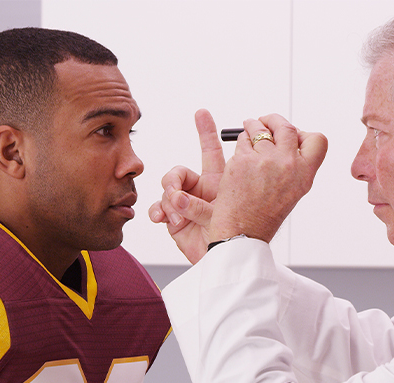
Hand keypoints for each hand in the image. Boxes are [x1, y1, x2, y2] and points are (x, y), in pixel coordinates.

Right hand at [149, 109, 224, 263]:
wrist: (225, 259)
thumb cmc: (235, 235)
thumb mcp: (229, 211)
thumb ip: (205, 201)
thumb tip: (180, 196)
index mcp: (219, 181)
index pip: (211, 151)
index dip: (206, 131)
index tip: (202, 113)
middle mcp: (200, 189)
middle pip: (179, 171)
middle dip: (174, 177)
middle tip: (177, 193)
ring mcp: (185, 203)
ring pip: (167, 189)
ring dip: (170, 202)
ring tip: (180, 217)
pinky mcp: (173, 217)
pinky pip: (158, 207)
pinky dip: (160, 211)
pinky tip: (164, 219)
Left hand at [211, 113, 326, 243]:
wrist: (243, 232)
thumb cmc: (264, 216)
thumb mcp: (292, 192)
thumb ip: (294, 166)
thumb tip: (287, 140)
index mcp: (304, 174)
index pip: (318, 140)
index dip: (304, 133)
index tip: (292, 135)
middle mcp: (288, 165)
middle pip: (286, 127)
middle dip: (273, 120)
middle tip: (265, 122)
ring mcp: (265, 160)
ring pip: (260, 128)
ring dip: (253, 126)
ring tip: (249, 133)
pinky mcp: (243, 160)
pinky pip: (243, 139)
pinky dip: (241, 142)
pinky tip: (240, 153)